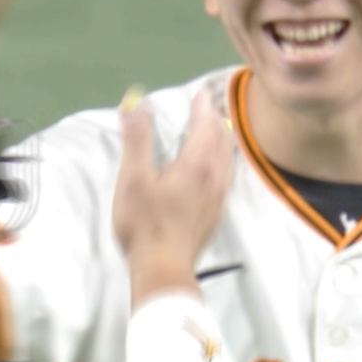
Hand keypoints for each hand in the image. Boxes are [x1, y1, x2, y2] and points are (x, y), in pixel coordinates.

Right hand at [114, 86, 235, 305]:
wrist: (164, 269)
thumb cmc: (145, 223)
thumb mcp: (133, 178)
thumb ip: (136, 138)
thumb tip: (136, 101)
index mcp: (197, 162)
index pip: (206, 123)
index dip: (203, 105)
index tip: (200, 92)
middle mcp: (216, 175)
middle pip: (223, 137)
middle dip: (215, 118)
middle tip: (206, 106)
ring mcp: (220, 195)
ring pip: (228, 156)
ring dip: (222, 137)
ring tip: (213, 130)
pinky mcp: (218, 212)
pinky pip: (227, 174)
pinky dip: (223, 158)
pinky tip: (214, 167)